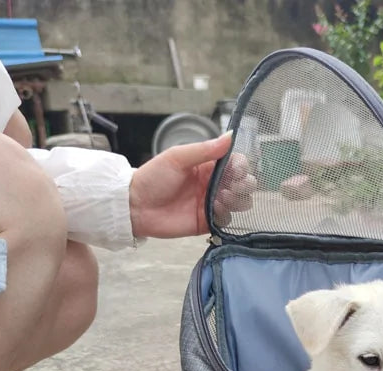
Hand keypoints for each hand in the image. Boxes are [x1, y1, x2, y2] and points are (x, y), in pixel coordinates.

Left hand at [128, 131, 255, 238]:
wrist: (137, 206)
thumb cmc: (153, 178)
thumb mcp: (177, 157)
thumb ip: (204, 149)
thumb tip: (230, 136)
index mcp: (206, 166)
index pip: (234, 163)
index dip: (241, 166)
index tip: (238, 168)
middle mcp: (212, 184)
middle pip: (242, 183)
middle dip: (245, 184)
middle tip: (234, 185)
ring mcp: (211, 204)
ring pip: (239, 202)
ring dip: (237, 199)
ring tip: (222, 197)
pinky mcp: (208, 222)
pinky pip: (227, 220)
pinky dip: (227, 214)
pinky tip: (215, 209)